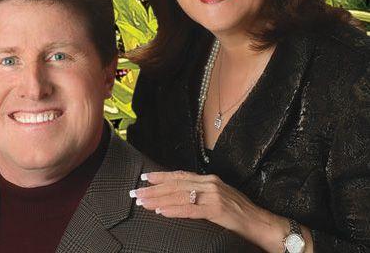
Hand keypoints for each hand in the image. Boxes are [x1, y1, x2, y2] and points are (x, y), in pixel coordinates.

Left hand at [130, 170, 298, 252]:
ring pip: (179, 195)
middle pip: (175, 184)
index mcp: (209, 179)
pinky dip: (173, 210)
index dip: (161, 176)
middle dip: (154, 188)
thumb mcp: (218, 198)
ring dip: (158, 199)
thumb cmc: (239, 213)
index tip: (144, 177)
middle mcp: (209, 183)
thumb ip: (201, 194)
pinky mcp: (216, 209)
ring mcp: (213, 195)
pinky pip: (190, 209)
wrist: (261, 223)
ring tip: (143, 202)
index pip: (180, 175)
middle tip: (136, 192)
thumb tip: (179, 195)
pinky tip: (161, 212)